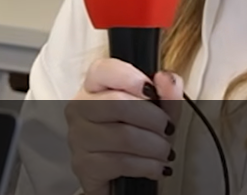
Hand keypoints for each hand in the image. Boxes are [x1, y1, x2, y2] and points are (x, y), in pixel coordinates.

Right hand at [65, 59, 183, 194]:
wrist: (124, 175)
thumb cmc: (139, 134)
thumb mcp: (159, 110)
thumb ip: (167, 92)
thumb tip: (167, 78)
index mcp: (95, 86)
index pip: (103, 70)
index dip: (130, 78)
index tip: (152, 91)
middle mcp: (80, 108)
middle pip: (118, 103)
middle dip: (154, 119)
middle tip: (168, 129)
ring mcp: (78, 137)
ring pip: (123, 136)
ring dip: (155, 146)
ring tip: (165, 151)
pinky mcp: (83, 166)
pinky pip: (121, 162)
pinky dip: (148, 166)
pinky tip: (156, 167)